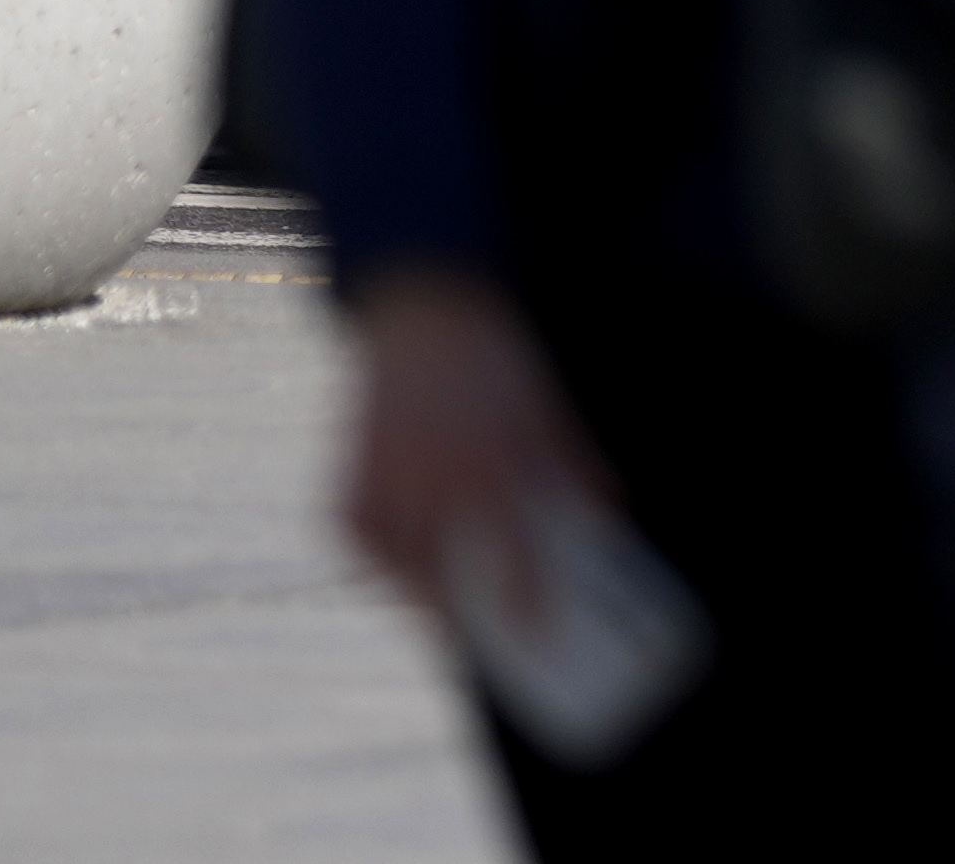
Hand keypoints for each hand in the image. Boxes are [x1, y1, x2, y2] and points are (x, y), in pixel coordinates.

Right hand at [339, 266, 607, 629]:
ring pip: (403, 574)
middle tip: (491, 638)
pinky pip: (368, 548)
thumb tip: (607, 518)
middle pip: (450, 584)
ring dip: (429, 595)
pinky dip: (388, 563)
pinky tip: (411, 572)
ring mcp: (384, 491)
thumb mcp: (545, 415)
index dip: (528, 604)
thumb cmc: (496, 366)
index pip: (513, 560)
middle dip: (471, 619)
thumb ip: (574, 469)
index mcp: (490, 472)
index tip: (542, 635)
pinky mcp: (346, 491)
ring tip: (455, 612)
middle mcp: (433, 490)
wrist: (428, 316)